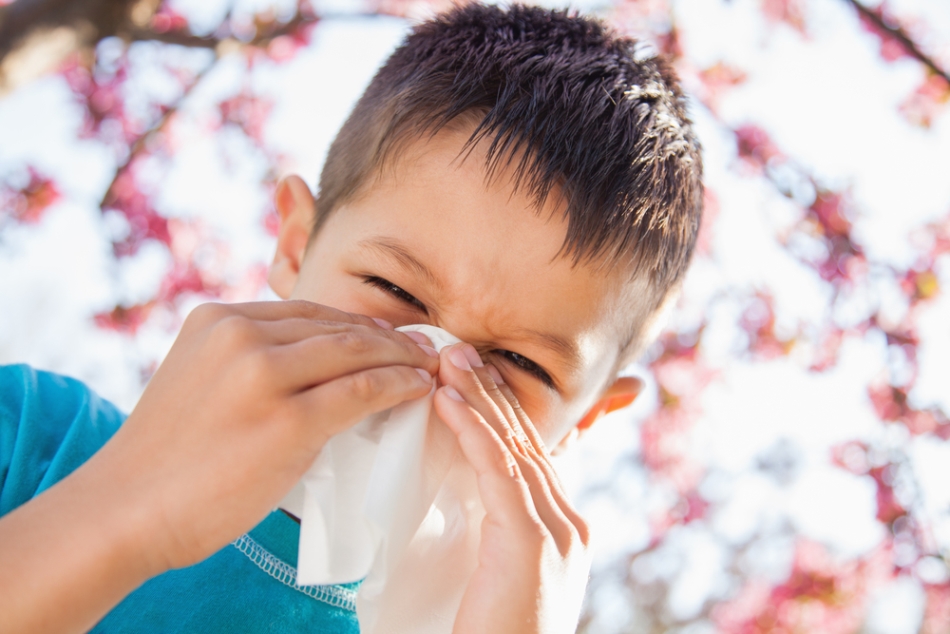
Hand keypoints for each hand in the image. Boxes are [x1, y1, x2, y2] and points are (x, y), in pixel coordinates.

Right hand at [0, 300, 439, 633]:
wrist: (127, 509)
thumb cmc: (166, 457)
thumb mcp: (197, 379)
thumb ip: (244, 359)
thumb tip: (311, 360)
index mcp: (217, 318)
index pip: (306, 311)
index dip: (355, 323)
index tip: (386, 336)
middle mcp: (240, 334)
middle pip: (335, 327)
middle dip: (386, 338)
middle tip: (421, 350)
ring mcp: (264, 374)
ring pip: (355, 353)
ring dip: (400, 359)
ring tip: (428, 368)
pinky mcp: (287, 419)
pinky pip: (362, 391)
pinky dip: (398, 387)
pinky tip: (418, 389)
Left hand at [433, 343, 591, 633]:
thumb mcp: (494, 577)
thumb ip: (492, 534)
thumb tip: (465, 494)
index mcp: (564, 532)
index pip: (535, 455)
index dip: (504, 410)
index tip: (473, 374)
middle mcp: (569, 525)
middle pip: (529, 441)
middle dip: (492, 391)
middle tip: (458, 348)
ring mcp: (557, 532)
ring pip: (515, 446)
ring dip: (479, 397)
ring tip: (448, 357)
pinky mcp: (530, 542)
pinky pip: (498, 471)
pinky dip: (473, 430)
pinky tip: (448, 401)